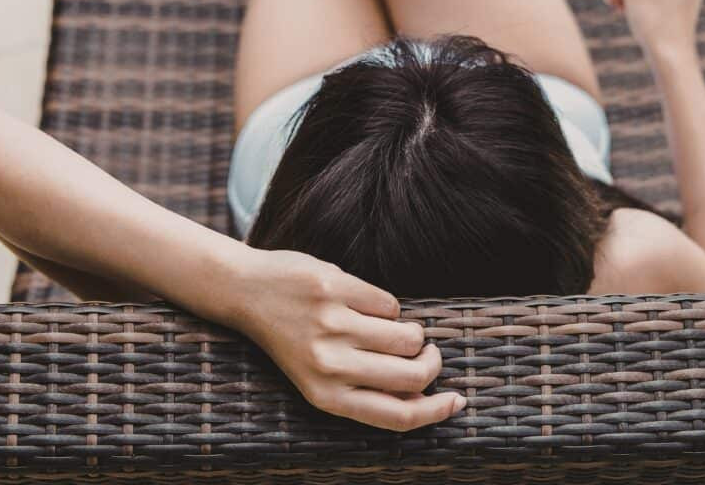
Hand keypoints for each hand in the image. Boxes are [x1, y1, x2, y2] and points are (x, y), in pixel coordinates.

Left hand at [229, 247, 464, 429]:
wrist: (246, 292)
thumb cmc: (291, 338)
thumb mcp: (319, 378)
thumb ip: (363, 388)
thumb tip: (423, 396)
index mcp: (327, 397)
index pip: (397, 416)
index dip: (436, 411)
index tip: (458, 401)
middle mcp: (331, 366)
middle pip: (411, 375)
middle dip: (432, 363)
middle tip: (430, 353)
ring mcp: (333, 325)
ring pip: (406, 336)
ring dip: (414, 332)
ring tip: (399, 327)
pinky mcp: (334, 288)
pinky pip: (387, 302)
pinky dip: (387, 305)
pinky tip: (365, 303)